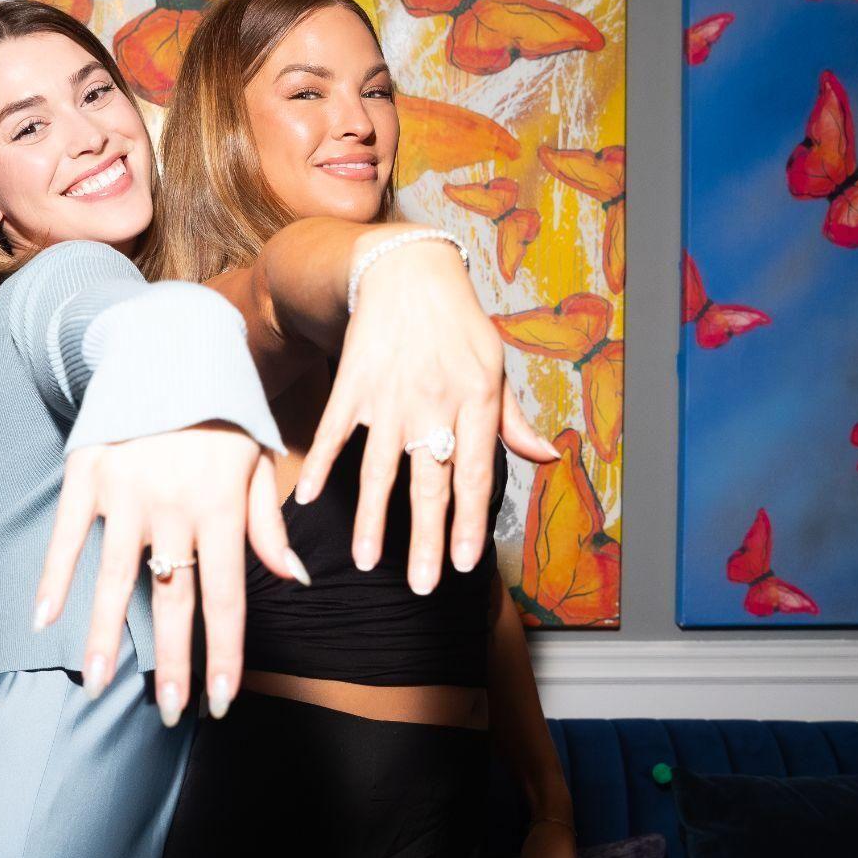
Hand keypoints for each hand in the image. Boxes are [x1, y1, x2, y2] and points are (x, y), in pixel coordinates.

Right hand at [31, 424, 304, 726]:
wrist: (167, 344)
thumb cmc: (219, 410)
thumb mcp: (256, 459)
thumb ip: (268, 524)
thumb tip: (294, 580)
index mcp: (221, 507)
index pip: (226, 597)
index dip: (224, 654)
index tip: (222, 701)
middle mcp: (174, 508)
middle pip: (175, 600)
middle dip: (175, 663)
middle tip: (172, 714)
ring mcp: (126, 494)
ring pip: (117, 578)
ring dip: (107, 636)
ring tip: (99, 684)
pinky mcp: (87, 476)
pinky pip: (68, 535)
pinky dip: (55, 576)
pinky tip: (45, 619)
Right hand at [295, 235, 556, 592]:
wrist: (409, 272)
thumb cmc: (459, 324)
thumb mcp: (497, 366)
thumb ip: (514, 421)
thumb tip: (547, 459)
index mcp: (476, 401)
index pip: (474, 475)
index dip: (470, 522)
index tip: (466, 564)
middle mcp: (434, 404)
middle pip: (429, 484)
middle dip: (426, 540)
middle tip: (423, 586)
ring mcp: (390, 396)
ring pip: (380, 469)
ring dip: (372, 519)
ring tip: (366, 561)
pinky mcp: (353, 384)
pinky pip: (334, 433)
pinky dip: (321, 466)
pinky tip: (310, 501)